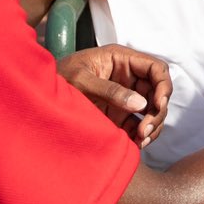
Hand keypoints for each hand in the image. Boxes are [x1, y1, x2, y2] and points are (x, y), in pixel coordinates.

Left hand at [58, 45, 172, 147]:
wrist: (39, 95)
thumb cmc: (58, 78)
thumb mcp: (81, 81)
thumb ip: (109, 91)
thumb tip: (140, 104)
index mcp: (121, 60)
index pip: (156, 68)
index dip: (163, 85)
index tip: (158, 104)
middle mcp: (127, 77)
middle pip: (158, 92)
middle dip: (158, 111)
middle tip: (147, 129)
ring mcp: (125, 97)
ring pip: (152, 110)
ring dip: (153, 125)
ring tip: (142, 139)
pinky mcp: (120, 115)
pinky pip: (140, 125)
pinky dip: (143, 135)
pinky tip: (137, 143)